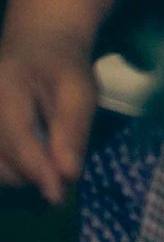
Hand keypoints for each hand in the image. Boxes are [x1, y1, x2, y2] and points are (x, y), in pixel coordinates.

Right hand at [0, 29, 98, 203]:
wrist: (35, 46)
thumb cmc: (62, 67)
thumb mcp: (80, 89)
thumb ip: (73, 129)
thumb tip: (69, 173)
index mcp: (6, 88)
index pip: (17, 137)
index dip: (37, 169)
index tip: (57, 195)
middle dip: (30, 175)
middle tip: (61, 177)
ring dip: (19, 176)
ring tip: (47, 166)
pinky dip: (10, 169)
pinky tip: (30, 163)